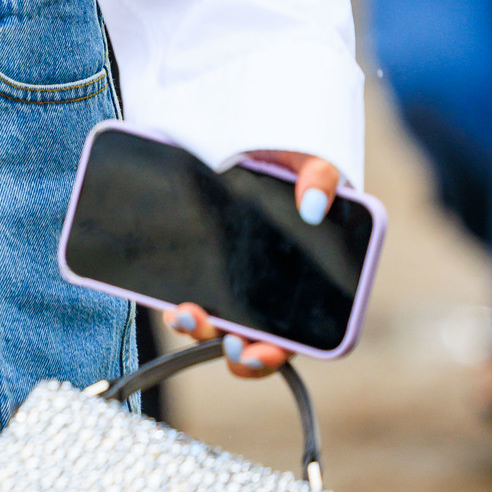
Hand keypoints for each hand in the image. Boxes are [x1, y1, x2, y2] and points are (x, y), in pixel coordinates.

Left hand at [161, 150, 340, 378]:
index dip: (277, 353)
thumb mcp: (311, 162)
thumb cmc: (291, 161)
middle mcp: (270, 293)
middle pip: (255, 342)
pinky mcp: (205, 269)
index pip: (299, 335)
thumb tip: (314, 206)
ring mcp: (236, 283)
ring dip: (203, 333)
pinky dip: (184, 312)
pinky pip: (197, 302)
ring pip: (221, 328)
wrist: (251, 138)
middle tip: (227, 345)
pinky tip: (172, 305)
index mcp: (308, 282)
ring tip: (185, 316)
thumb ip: (320, 177)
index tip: (257, 353)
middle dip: (238, 352)